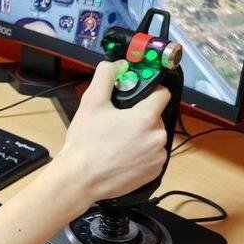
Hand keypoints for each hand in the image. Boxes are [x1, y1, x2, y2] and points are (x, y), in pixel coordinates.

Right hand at [53, 60, 168, 203]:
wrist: (81, 179)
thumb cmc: (86, 141)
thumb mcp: (91, 102)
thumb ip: (106, 76)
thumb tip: (117, 64)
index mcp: (147, 117)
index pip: (162, 94)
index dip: (150, 91)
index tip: (137, 96)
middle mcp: (158, 137)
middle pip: (156, 117)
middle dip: (141, 117)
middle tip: (118, 122)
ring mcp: (158, 157)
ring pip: (154, 137)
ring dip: (142, 136)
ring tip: (119, 142)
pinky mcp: (154, 173)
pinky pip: (153, 156)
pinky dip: (142, 154)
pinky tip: (123, 156)